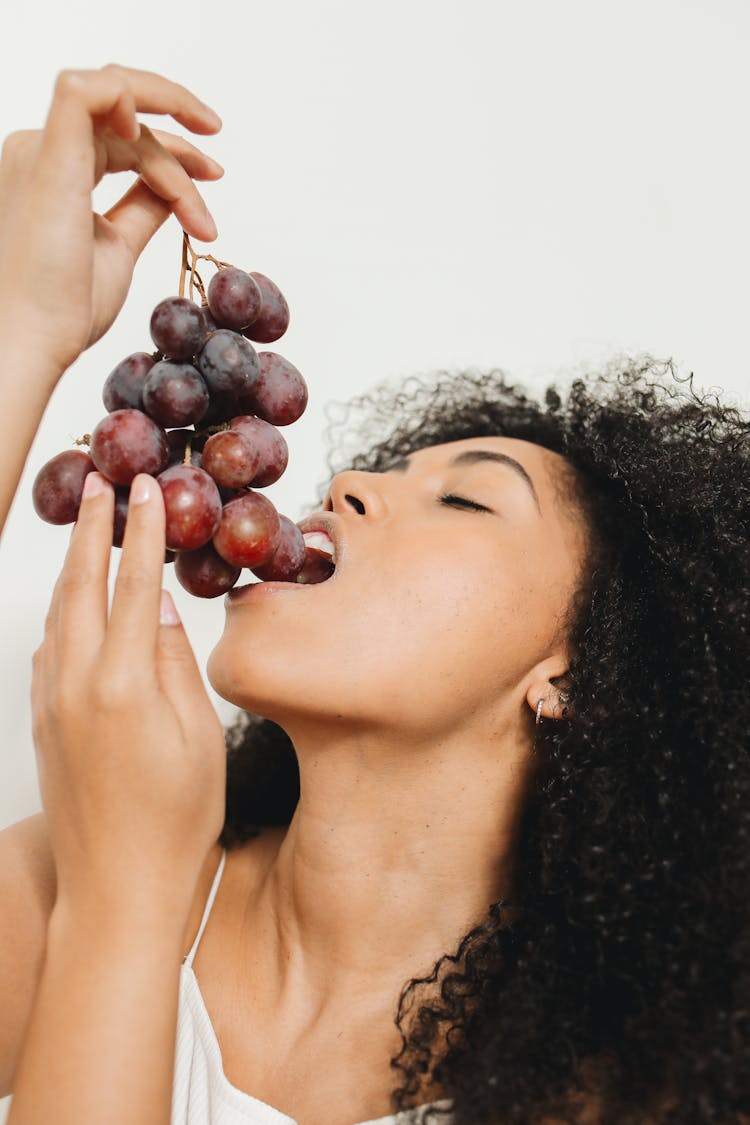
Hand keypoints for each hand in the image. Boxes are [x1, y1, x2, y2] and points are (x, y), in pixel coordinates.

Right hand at [0, 64, 222, 379]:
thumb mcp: (117, 248)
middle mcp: (41, 152)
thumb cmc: (63, 309)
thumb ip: (142, 210)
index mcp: (55, 173)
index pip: (120, 140)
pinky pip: (85, 90)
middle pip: (124, 119)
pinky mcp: (48, 155)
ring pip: (118, 102)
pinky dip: (128, 95)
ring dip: (171, 132)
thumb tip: (173, 190)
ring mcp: (41, 149)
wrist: (32, 337)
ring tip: (206, 180)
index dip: (173, 158)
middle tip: (217, 172)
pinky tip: (150, 131)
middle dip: (180, 140)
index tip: (212, 183)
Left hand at [31, 472, 225, 917]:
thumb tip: (165, 608)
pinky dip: (61, 612)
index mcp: (124, 686)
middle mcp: (76, 686)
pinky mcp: (42, 724)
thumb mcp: (201, 738)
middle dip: (89, 527)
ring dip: (70, 563)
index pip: (136, 586)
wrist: (117, 892)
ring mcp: (51, 704)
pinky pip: (47, 649)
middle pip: (80, 585)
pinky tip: (74, 604)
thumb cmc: (176, 823)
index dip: (143, 532)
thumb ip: (178, 664)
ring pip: (57, 614)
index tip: (147, 489)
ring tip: (84, 528)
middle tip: (98, 480)